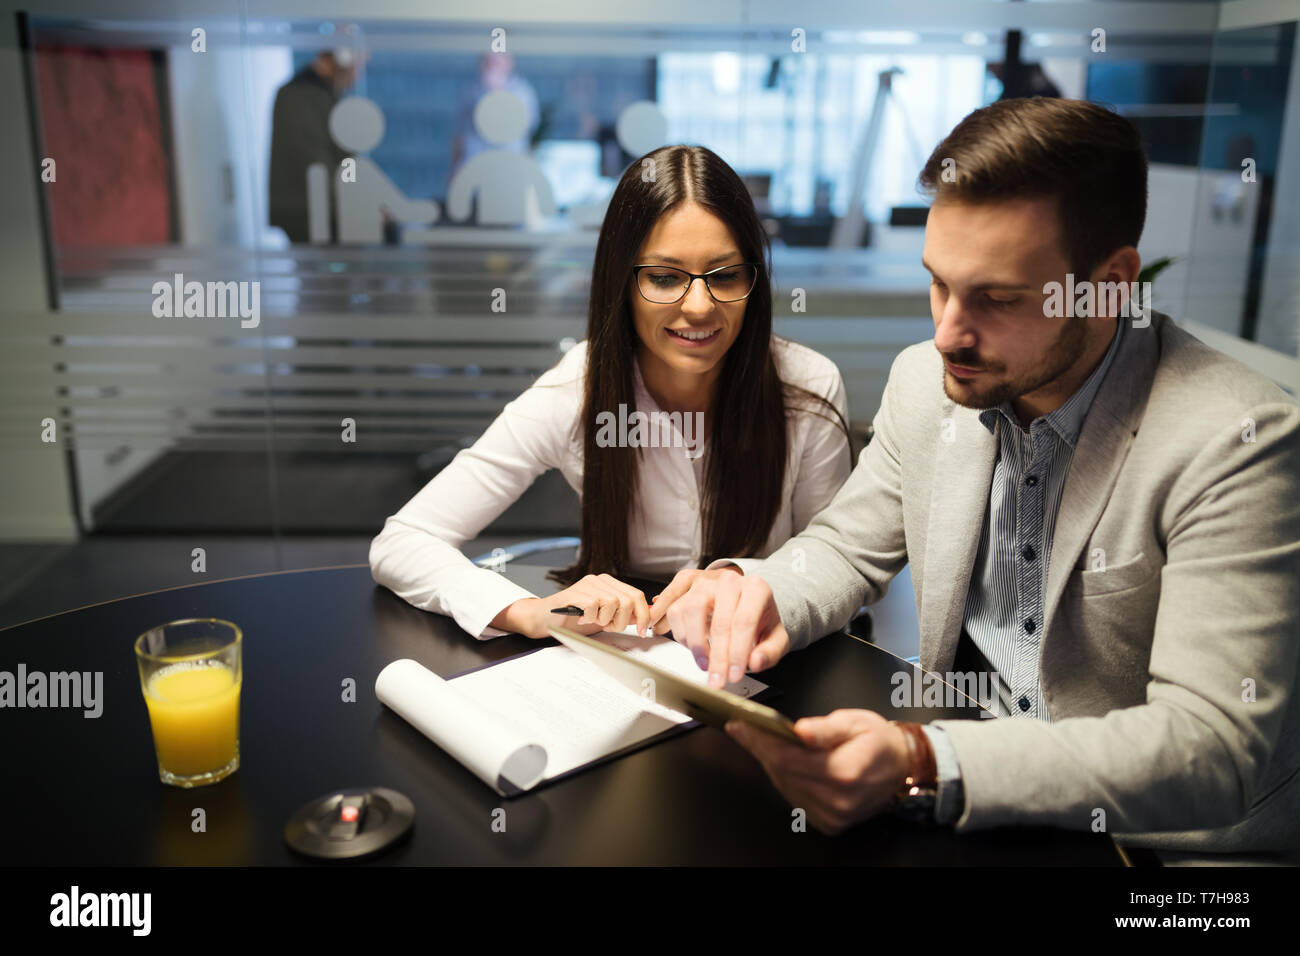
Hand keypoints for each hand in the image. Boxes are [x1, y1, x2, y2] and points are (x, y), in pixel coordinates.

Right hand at [494, 574, 663, 639]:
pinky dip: (590, 618)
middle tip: (609, 627)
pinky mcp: (575, 592)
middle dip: (622, 621)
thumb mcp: (603, 618)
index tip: (643, 631)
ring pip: (614, 603)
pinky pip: (594, 605)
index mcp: (609, 584)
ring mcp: (587, 584)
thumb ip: (623, 615)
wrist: (543, 618)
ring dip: (606, 620)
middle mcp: (600, 580)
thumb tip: (644, 619)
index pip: (637, 595)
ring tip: (593, 621)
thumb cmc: (572, 618)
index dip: (643, 615)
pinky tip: (581, 618)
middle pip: (628, 600)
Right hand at [663, 568, 790, 686]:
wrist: (744, 602)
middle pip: (718, 620)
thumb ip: (770, 652)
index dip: (738, 652)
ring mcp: (705, 582)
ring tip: (704, 663)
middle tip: (717, 678)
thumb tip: (755, 662)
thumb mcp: (776, 637)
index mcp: (756, 589)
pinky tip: (690, 646)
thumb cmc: (759, 620)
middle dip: (717, 656)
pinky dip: (678, 632)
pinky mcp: (686, 588)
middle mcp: (729, 581)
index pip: (744, 622)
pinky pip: (674, 610)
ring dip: (695, 643)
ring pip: (691, 610)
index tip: (734, 675)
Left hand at [725, 710, 910, 834]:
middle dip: (760, 748)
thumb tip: (800, 731)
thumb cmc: (878, 742)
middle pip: (782, 773)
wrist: (900, 768)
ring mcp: (833, 815)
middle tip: (743, 729)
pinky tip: (781, 761)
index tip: (740, 725)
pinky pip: (796, 798)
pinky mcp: (830, 822)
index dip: (760, 741)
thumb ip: (826, 728)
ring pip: (785, 786)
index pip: (789, 758)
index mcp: (846, 772)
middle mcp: (838, 800)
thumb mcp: (856, 722)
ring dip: (770, 763)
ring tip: (760, 740)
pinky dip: (785, 778)